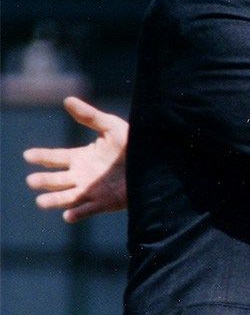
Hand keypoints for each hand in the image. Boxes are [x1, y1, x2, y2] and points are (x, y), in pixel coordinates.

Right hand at [23, 96, 129, 221]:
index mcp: (81, 157)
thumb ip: (89, 116)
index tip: (28, 155)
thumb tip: (67, 100)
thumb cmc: (132, 142)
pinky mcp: (105, 203)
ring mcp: (91, 191)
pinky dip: (78, 214)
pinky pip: (88, 211)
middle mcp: (82, 176)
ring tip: (41, 201)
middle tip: (32, 180)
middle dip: (44, 181)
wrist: (155, 160)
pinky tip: (69, 215)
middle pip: (56, 180)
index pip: (55, 158)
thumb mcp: (111, 127)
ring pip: (67, 198)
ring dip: (54, 200)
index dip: (41, 156)